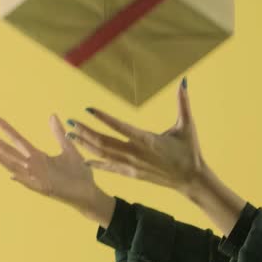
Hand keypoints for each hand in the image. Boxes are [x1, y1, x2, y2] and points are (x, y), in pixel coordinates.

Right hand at [0, 113, 103, 210]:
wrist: (89, 192)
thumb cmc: (79, 173)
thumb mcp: (69, 149)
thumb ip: (58, 134)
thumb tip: (52, 115)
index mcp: (38, 156)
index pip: (18, 140)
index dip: (6, 129)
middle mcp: (33, 166)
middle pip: (10, 151)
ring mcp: (36, 177)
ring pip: (14, 166)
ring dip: (0, 158)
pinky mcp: (43, 188)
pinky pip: (28, 182)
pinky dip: (20, 177)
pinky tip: (10, 173)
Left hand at [67, 80, 205, 194]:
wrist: (191, 179)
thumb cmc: (189, 151)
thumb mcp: (187, 125)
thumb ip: (183, 103)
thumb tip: (184, 81)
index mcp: (147, 139)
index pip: (120, 126)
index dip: (103, 118)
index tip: (88, 109)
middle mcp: (136, 153)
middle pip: (105, 142)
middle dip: (85, 131)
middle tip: (70, 122)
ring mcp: (133, 165)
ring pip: (104, 154)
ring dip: (86, 144)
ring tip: (71, 135)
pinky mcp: (133, 174)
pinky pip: (110, 168)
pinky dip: (96, 163)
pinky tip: (84, 158)